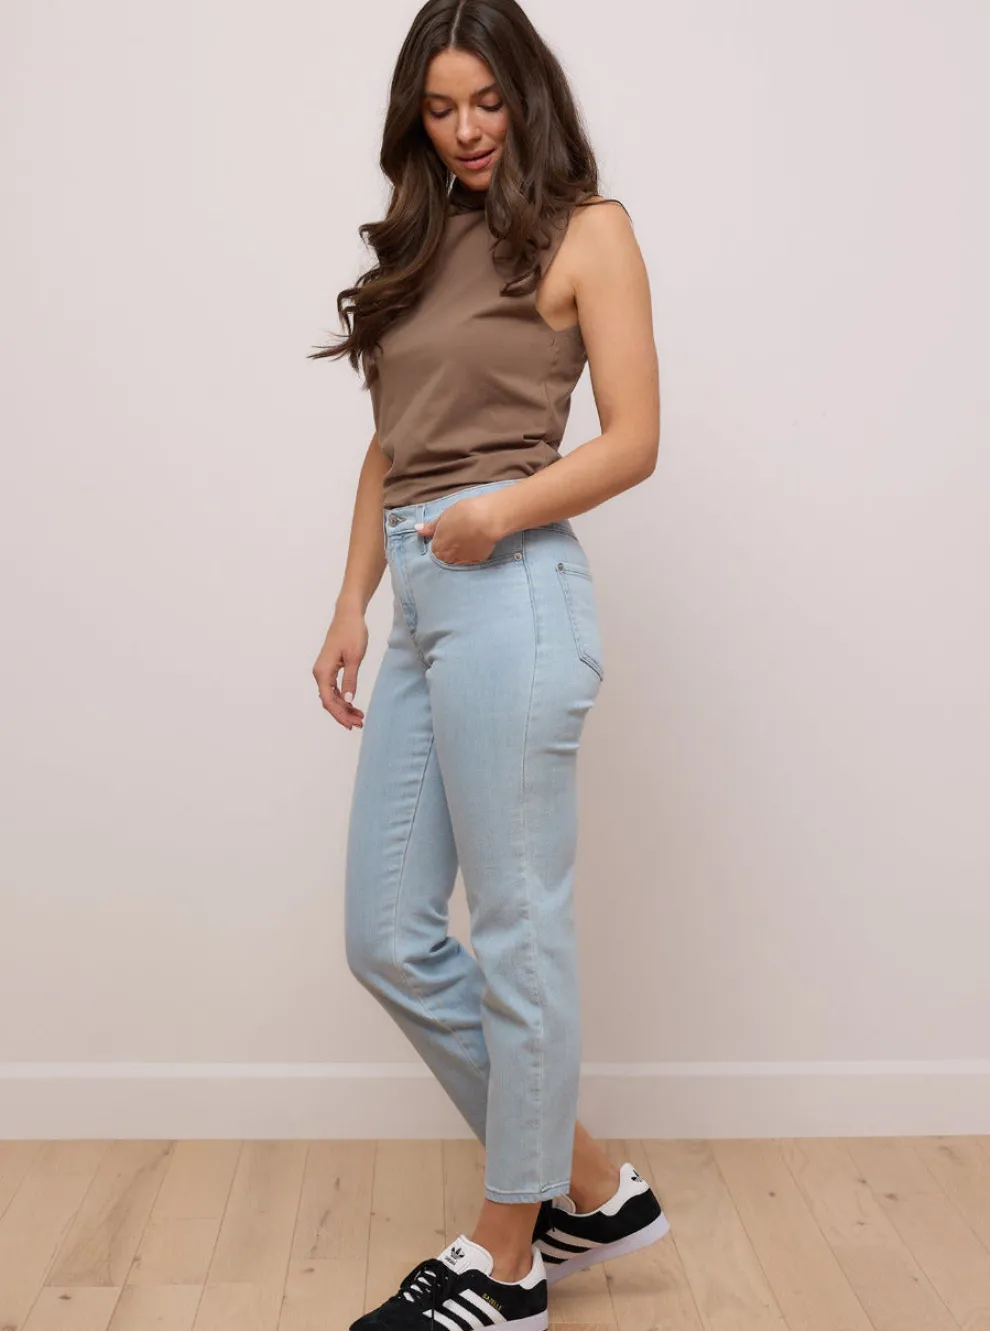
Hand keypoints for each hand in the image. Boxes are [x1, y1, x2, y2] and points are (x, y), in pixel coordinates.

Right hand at [313, 608, 367, 729]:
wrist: (348, 615)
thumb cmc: (352, 633)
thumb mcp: (355, 658)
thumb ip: (350, 680)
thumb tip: (347, 701)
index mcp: (323, 672)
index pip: (328, 700)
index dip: (340, 714)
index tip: (352, 724)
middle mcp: (320, 673)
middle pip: (328, 701)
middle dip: (342, 714)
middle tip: (359, 723)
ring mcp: (324, 670)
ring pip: (331, 696)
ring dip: (343, 707)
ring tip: (359, 716)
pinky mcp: (329, 668)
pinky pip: (333, 688)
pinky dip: (342, 698)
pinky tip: (352, 704)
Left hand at [415, 494, 502, 564]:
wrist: (486, 519)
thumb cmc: (463, 513)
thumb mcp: (444, 516)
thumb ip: (431, 527)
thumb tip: (417, 529)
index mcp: (438, 546)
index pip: (435, 549)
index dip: (442, 540)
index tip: (448, 533)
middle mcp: (448, 557)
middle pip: (446, 556)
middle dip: (450, 548)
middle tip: (459, 535)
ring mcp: (463, 560)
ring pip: (459, 558)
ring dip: (461, 551)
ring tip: (469, 538)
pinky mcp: (477, 560)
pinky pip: (472, 558)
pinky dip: (473, 552)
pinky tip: (477, 541)